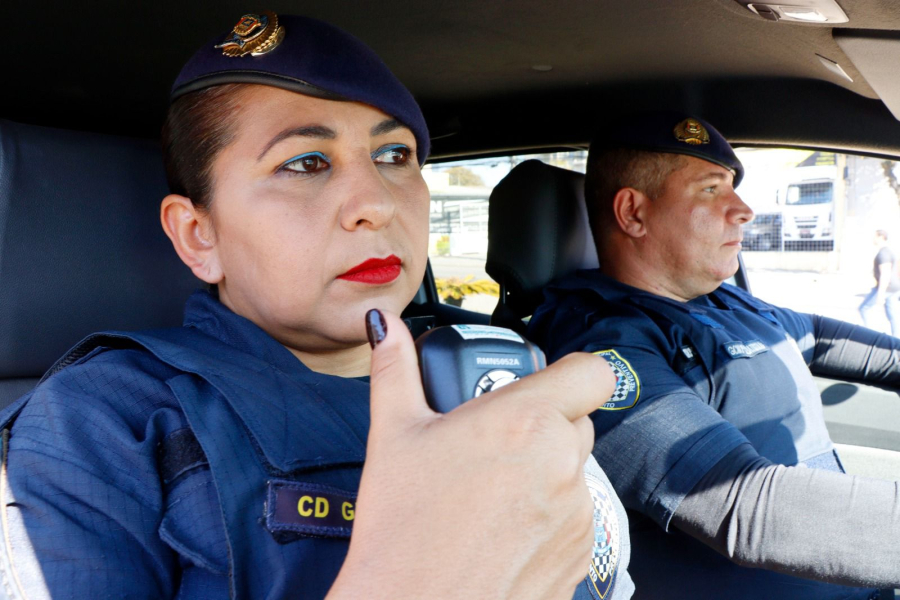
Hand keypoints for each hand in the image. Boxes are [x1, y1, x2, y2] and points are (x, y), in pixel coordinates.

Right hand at [328, 310, 615, 599]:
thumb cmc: (401, 530)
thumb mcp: (392, 437)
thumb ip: (396, 369)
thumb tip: (385, 326)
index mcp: (525, 422)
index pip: (592, 372)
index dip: (570, 372)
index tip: (542, 383)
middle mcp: (562, 464)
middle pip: (579, 421)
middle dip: (546, 424)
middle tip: (496, 442)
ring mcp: (577, 514)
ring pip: (575, 471)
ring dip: (546, 471)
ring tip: (491, 493)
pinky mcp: (581, 556)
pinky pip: (576, 518)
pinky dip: (549, 516)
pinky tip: (502, 529)